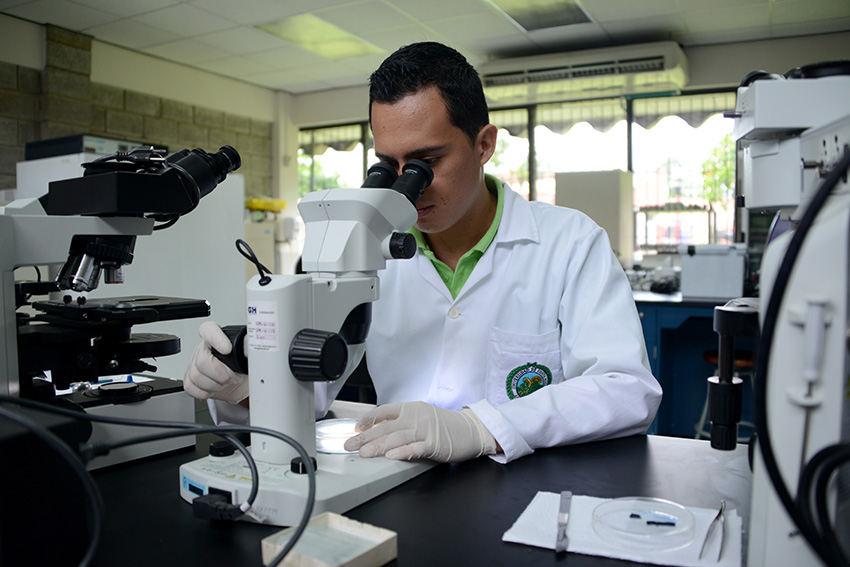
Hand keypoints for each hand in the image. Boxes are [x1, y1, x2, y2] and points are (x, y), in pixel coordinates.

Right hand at [183, 321, 248, 402]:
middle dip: (221, 373)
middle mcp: (203, 349)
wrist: (241, 382)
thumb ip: (252, 348)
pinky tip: (215, 387)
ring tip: (225, 382)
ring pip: (196, 376)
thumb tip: (260, 346)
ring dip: (215, 384)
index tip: (227, 349)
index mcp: (217, 337)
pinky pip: (191, 388)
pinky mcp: (190, 380)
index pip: (209, 330)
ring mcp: (194, 364)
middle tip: (232, 376)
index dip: (216, 338)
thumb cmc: (244, 365)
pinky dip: (205, 392)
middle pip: (203, 361)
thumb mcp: (250, 355)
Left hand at [343, 401, 496, 462]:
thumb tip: (378, 430)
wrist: (471, 430)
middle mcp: (416, 417)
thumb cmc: (445, 426)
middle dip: (364, 437)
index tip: (355, 428)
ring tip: (363, 454)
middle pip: (385, 427)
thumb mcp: (421, 417)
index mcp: (411, 408)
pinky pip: (415, 448)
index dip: (368, 419)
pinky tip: (391, 456)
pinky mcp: (434, 444)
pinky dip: (402, 452)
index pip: (384, 411)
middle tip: (349, 445)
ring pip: (396, 438)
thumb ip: (402, 422)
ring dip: (378, 446)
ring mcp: (425, 430)